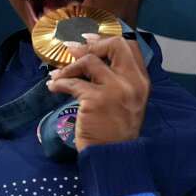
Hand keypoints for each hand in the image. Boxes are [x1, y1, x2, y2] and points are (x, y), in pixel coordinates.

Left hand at [46, 33, 149, 151]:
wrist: (114, 156)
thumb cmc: (117, 131)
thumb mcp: (128, 102)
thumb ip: (119, 81)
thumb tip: (93, 59)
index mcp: (141, 81)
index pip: (130, 47)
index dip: (107, 39)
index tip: (90, 40)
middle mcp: (132, 82)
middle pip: (115, 45)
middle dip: (91, 44)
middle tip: (73, 49)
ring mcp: (115, 89)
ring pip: (90, 61)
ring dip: (69, 66)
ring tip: (57, 74)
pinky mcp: (96, 100)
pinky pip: (73, 83)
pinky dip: (59, 83)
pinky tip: (53, 87)